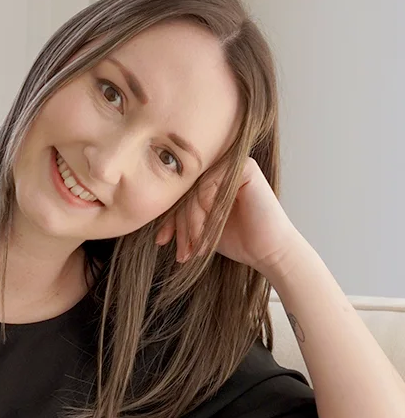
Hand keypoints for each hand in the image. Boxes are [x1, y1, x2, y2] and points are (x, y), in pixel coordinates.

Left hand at [155, 155, 302, 275]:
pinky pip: (209, 186)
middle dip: (180, 225)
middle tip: (182, 251)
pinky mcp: (245, 168)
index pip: (180, 194)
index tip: (162, 241)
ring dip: (191, 224)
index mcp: (211, 180)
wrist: (268, 252)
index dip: (169, 218)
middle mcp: (221, 169)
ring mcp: (233, 165)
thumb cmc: (238, 241)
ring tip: (196, 247)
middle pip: (185, 192)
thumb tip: (149, 217)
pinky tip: (210, 230)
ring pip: (194, 191)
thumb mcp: (200, 228)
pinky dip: (205, 212)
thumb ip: (181, 217)